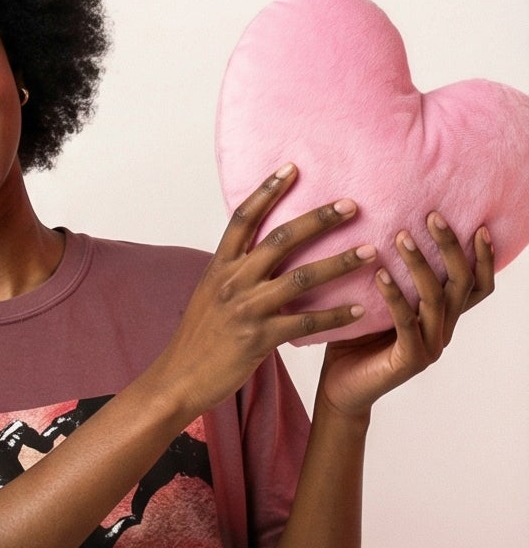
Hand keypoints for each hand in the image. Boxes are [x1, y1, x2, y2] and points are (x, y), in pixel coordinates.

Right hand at [155, 167, 375, 418]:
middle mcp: (232, 282)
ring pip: (301, 278)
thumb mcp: (209, 296)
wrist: (178, 379)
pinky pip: (306, 323)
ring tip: (370, 251)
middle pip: (281, 239)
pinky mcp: (259, 339)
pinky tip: (361, 310)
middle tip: (351, 205)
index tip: (293, 168)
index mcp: (219, 267)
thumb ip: (234, 273)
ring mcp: (246, 309)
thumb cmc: (198, 339)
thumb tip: (259, 253)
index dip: (267, 191)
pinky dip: (336, 316)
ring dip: (340, 263)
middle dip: (319, 219)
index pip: (244, 218)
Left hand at [317, 214, 494, 420]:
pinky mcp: (410, 361)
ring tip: (400, 236)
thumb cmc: (356, 340)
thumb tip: (382, 226)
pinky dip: (394, 295)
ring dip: (419, 264)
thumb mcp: (376, 302)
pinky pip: (406, 322)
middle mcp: (443, 330)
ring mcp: (430, 346)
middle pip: (461, 283)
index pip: (477, 285)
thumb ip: (390, 274)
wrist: (341, 390)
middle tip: (432, 216)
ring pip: (435, 298)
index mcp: (443, 316)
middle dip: (450, 247)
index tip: (477, 226)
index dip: (485, 258)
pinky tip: (379, 274)